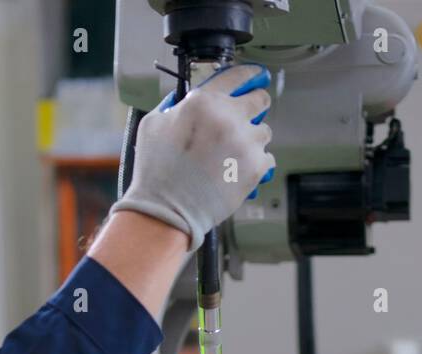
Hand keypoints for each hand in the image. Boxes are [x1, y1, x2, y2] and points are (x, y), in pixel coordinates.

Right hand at [111, 63, 276, 252]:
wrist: (167, 210)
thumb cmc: (157, 172)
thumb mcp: (153, 124)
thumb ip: (175, 105)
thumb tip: (187, 99)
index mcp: (203, 102)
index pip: (237, 76)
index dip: (249, 75)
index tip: (256, 76)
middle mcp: (228, 118)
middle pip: (260, 100)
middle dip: (255, 106)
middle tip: (246, 118)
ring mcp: (246, 143)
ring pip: (264, 131)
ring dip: (253, 139)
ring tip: (233, 154)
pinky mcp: (256, 167)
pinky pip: (268, 158)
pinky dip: (257, 163)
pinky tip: (239, 169)